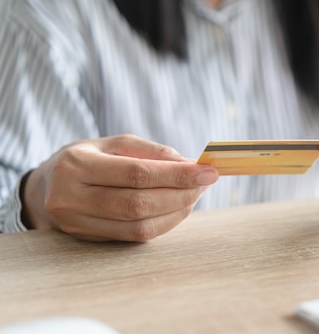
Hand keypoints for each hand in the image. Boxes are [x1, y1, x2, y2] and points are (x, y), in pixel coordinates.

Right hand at [22, 134, 217, 241]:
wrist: (47, 185)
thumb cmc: (88, 158)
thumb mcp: (114, 144)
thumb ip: (152, 152)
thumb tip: (189, 164)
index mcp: (76, 165)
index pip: (136, 173)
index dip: (176, 175)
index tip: (207, 171)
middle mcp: (71, 197)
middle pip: (138, 204)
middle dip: (180, 194)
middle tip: (205, 183)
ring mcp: (77, 224)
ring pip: (138, 226)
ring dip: (176, 211)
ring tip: (194, 194)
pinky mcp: (87, 239)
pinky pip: (134, 237)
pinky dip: (163, 223)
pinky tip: (177, 209)